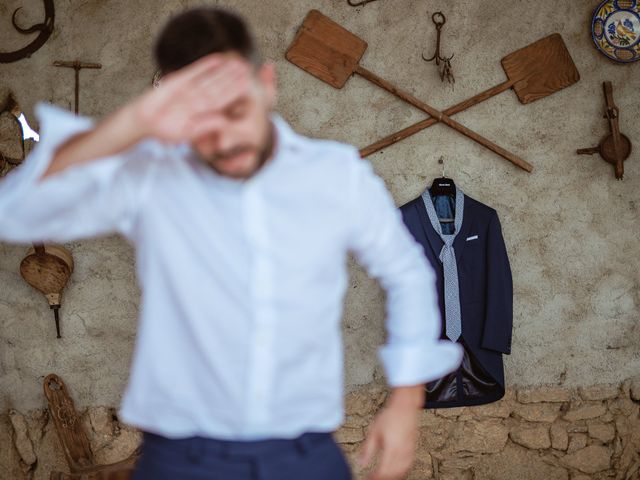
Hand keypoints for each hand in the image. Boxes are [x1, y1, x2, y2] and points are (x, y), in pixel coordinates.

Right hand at [132, 53, 252, 142]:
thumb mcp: (187, 132)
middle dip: (232, 78)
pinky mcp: (179, 80)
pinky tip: (219, 58)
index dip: (234, 92)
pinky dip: (206, 65)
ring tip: (238, 61)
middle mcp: (199, 100)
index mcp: (203, 113)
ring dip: (224, 70)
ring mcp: (190, 89)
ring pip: (210, 78)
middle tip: (247, 68)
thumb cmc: (164, 131)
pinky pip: (195, 71)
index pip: (222, 101)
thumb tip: (225, 122)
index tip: (247, 86)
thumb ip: (205, 126)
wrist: (143, 120)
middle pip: (219, 87)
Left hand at [357, 386, 422, 479]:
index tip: (368, 478)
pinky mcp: (413, 449)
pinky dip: (401, 472)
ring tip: (383, 476)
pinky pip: (408, 466)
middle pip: (393, 474)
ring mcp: (409, 451)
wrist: (405, 406)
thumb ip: (367, 450)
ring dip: (392, 477)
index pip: (383, 471)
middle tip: (374, 478)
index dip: (375, 478)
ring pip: (402, 472)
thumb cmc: (390, 416)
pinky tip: (395, 470)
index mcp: (392, 449)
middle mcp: (402, 452)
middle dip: (383, 479)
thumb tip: (361, 462)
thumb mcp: (374, 432)